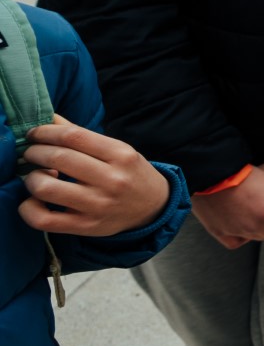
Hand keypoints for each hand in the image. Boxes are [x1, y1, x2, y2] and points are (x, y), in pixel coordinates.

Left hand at [17, 119, 169, 235]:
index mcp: (121, 155)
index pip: (73, 135)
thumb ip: (81, 135)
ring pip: (46, 188)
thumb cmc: (130, 174)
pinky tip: (34, 201)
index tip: (34, 134)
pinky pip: (43, 219)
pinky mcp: (86, 226)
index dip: (45, 132)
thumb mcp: (116, 149)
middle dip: (33, 153)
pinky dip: (28, 208)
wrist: (154, 208)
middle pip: (57, 158)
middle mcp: (112, 180)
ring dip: (31, 179)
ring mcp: (98, 205)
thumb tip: (47, 118)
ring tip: (36, 177)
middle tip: (31, 154)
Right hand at [190, 166, 263, 247]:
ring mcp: (237, 231)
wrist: (212, 174)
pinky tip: (242, 223)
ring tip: (254, 209)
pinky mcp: (220, 233)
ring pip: (258, 238)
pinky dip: (242, 236)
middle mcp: (255, 227)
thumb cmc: (245, 176)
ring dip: (261, 228)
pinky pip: (237, 242)